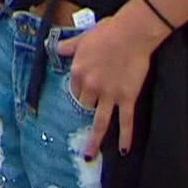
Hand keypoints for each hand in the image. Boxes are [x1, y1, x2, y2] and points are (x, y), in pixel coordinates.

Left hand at [57, 16, 160, 158]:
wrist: (132, 32)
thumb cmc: (108, 31)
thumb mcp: (83, 38)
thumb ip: (69, 46)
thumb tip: (56, 48)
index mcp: (77, 71)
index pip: (73, 89)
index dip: (79, 92)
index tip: (84, 95)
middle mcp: (90, 86)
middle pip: (84, 105)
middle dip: (87, 110)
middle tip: (90, 119)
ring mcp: (109, 94)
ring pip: (99, 122)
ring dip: (93, 141)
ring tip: (88, 156)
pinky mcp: (127, 98)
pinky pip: (125, 121)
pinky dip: (125, 137)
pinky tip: (124, 150)